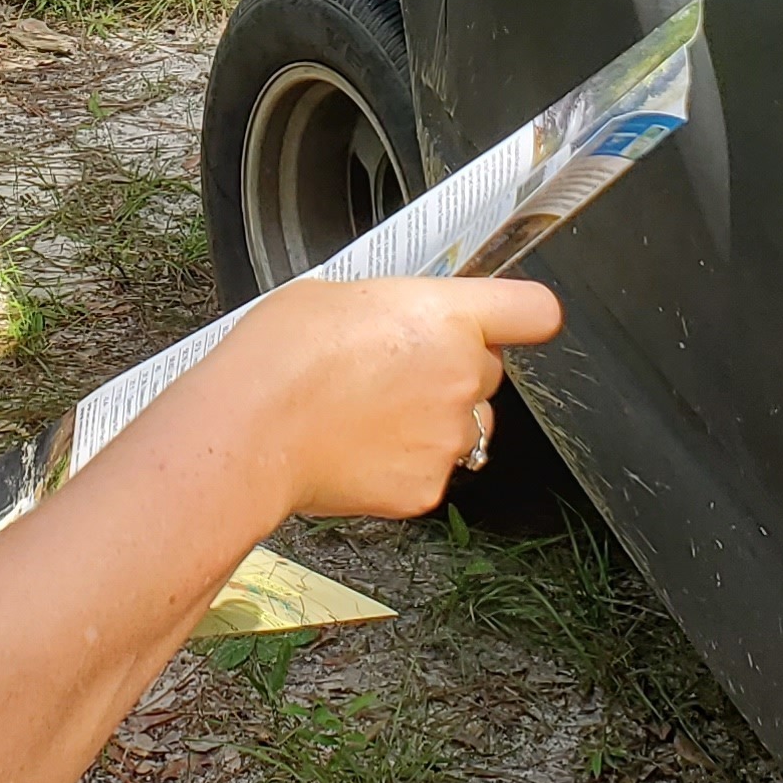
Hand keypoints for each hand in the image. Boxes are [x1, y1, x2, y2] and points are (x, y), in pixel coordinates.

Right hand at [206, 277, 563, 522]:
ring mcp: (448, 438)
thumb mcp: (337, 295)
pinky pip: (429, 469)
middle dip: (450, 370)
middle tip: (393, 370)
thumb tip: (396, 322)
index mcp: (448, 317)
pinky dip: (401, 463)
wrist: (249, 432)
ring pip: (460, 425)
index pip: (534, 311)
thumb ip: (392, 308)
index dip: (521, 315)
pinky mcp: (426, 488)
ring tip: (366, 414)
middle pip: (486, 371)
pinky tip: (356, 449)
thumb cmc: (280, 357)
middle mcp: (462, 378)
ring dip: (429, 419)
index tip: (511, 320)